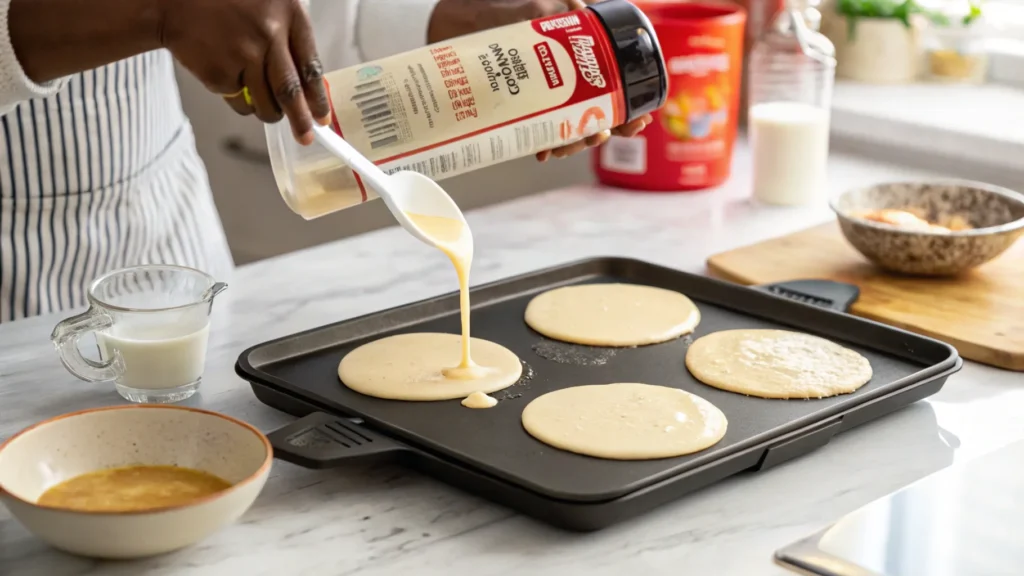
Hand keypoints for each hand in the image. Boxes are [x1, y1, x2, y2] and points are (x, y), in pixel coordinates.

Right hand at [158, 0, 330, 144]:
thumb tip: (307, 89)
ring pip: (266, 102)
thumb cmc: (225, 4)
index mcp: (289, 13)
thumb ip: (289, 38)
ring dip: (267, 111)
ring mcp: (245, 53)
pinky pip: (239, 102)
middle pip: (291, 91)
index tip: (322, 117)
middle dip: (300, 120)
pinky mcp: (221, 72)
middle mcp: (270, 32)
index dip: (318, 98)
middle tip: (306, 137)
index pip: (311, 67)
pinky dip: (238, 99)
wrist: (174, 2)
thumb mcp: (269, 8)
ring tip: (261, 103)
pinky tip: (228, 74)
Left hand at [428, 0, 651, 161]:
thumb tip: (577, 7)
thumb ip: (562, 8)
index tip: (638, 119)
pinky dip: (542, 144)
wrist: (472, 28)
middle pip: (597, 121)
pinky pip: (539, 135)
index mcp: (584, 71)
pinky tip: (541, 151)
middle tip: (601, 133)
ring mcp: (549, 104)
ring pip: (570, 133)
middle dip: (601, 132)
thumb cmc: (512, 17)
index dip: (630, 113)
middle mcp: (571, 91)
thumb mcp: (540, 10)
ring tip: (569, 144)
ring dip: (573, 143)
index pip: (617, 97)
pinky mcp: (525, 112)